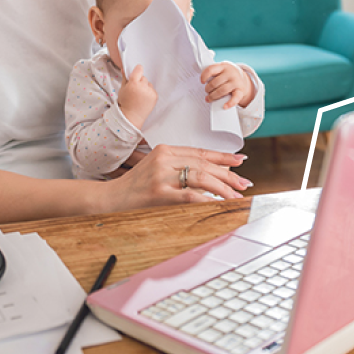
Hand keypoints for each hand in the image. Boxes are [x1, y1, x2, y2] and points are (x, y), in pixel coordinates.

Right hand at [104, 145, 252, 210]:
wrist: (111, 198)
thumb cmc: (135, 186)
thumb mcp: (156, 168)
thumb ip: (178, 166)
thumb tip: (209, 174)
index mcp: (165, 149)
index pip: (200, 152)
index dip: (222, 157)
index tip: (239, 160)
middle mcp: (164, 159)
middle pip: (204, 165)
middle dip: (228, 174)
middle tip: (243, 183)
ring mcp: (161, 175)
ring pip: (200, 178)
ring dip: (222, 188)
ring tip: (235, 196)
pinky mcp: (159, 193)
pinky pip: (189, 195)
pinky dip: (206, 199)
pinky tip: (217, 203)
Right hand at [118, 64, 156, 129]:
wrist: (132, 116)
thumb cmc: (125, 103)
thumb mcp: (122, 89)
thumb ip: (125, 78)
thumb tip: (125, 69)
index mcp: (133, 83)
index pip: (139, 69)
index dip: (137, 70)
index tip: (136, 73)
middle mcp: (143, 87)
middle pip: (143, 78)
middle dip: (140, 82)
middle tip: (135, 90)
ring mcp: (150, 92)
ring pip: (148, 84)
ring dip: (145, 87)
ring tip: (139, 96)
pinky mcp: (155, 96)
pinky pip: (152, 90)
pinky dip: (149, 93)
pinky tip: (144, 99)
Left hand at [201, 62, 254, 109]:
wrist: (242, 77)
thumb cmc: (227, 75)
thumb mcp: (221, 70)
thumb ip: (213, 73)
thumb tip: (204, 83)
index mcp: (223, 67)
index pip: (211, 69)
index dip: (204, 76)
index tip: (202, 82)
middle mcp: (230, 73)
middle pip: (215, 83)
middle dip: (208, 89)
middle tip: (207, 91)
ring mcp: (236, 82)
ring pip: (222, 91)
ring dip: (213, 96)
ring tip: (209, 99)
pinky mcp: (240, 90)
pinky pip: (235, 98)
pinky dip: (230, 103)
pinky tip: (224, 106)